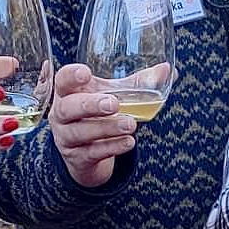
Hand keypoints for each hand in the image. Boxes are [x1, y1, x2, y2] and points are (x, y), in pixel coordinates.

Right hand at [49, 62, 136, 188]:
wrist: (88, 153)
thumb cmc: (99, 114)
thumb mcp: (115, 95)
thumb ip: (139, 82)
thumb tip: (166, 70)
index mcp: (69, 92)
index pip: (62, 80)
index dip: (71, 76)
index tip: (86, 73)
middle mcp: (62, 114)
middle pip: (67, 108)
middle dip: (90, 105)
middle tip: (114, 104)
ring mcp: (67, 137)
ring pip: (80, 132)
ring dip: (106, 128)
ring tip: (130, 124)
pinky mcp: (77, 158)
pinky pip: (92, 153)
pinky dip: (112, 147)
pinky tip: (128, 142)